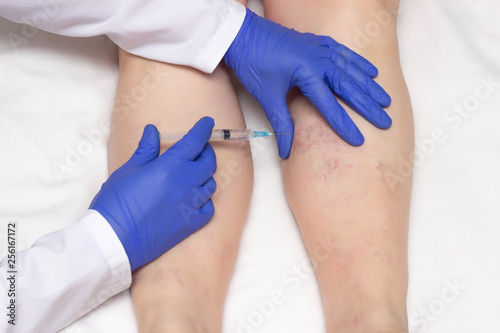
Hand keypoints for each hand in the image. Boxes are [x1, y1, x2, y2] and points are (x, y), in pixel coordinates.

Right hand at [90, 117, 216, 270]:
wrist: (113, 239)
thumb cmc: (116, 202)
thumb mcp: (127, 170)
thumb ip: (145, 150)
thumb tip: (152, 130)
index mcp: (169, 167)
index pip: (194, 142)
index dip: (203, 130)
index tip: (207, 123)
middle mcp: (185, 184)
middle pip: (208, 163)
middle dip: (206, 152)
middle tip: (199, 150)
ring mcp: (190, 205)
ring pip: (211, 185)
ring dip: (205, 177)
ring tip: (194, 175)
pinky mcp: (190, 224)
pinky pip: (208, 209)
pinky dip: (205, 201)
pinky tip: (195, 199)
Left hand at [224, 9, 391, 158]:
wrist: (242, 34)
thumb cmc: (253, 64)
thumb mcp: (267, 97)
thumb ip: (282, 124)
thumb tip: (287, 152)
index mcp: (307, 73)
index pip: (330, 106)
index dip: (345, 125)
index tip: (359, 140)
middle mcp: (319, 59)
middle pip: (349, 87)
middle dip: (368, 106)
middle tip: (385, 121)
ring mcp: (319, 48)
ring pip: (351, 69)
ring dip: (369, 86)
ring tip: (385, 100)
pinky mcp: (317, 42)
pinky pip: (344, 53)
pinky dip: (358, 63)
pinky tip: (371, 72)